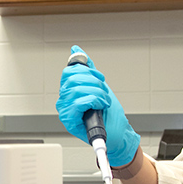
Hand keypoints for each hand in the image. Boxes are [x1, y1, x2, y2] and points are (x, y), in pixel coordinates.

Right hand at [55, 45, 140, 166]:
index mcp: (69, 91)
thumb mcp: (99, 85)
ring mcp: (65, 111)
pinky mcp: (69, 121)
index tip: (99, 78)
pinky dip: (95, 100)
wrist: (119, 134)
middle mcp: (64, 100)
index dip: (87, 71)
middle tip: (104, 91)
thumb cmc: (109, 114)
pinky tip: (101, 106)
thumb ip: (87, 68)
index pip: (68, 72)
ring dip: (97, 92)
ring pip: (77, 89)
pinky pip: (78, 102)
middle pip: (72, 79)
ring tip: (104, 101)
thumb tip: (76, 49)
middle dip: (94, 82)